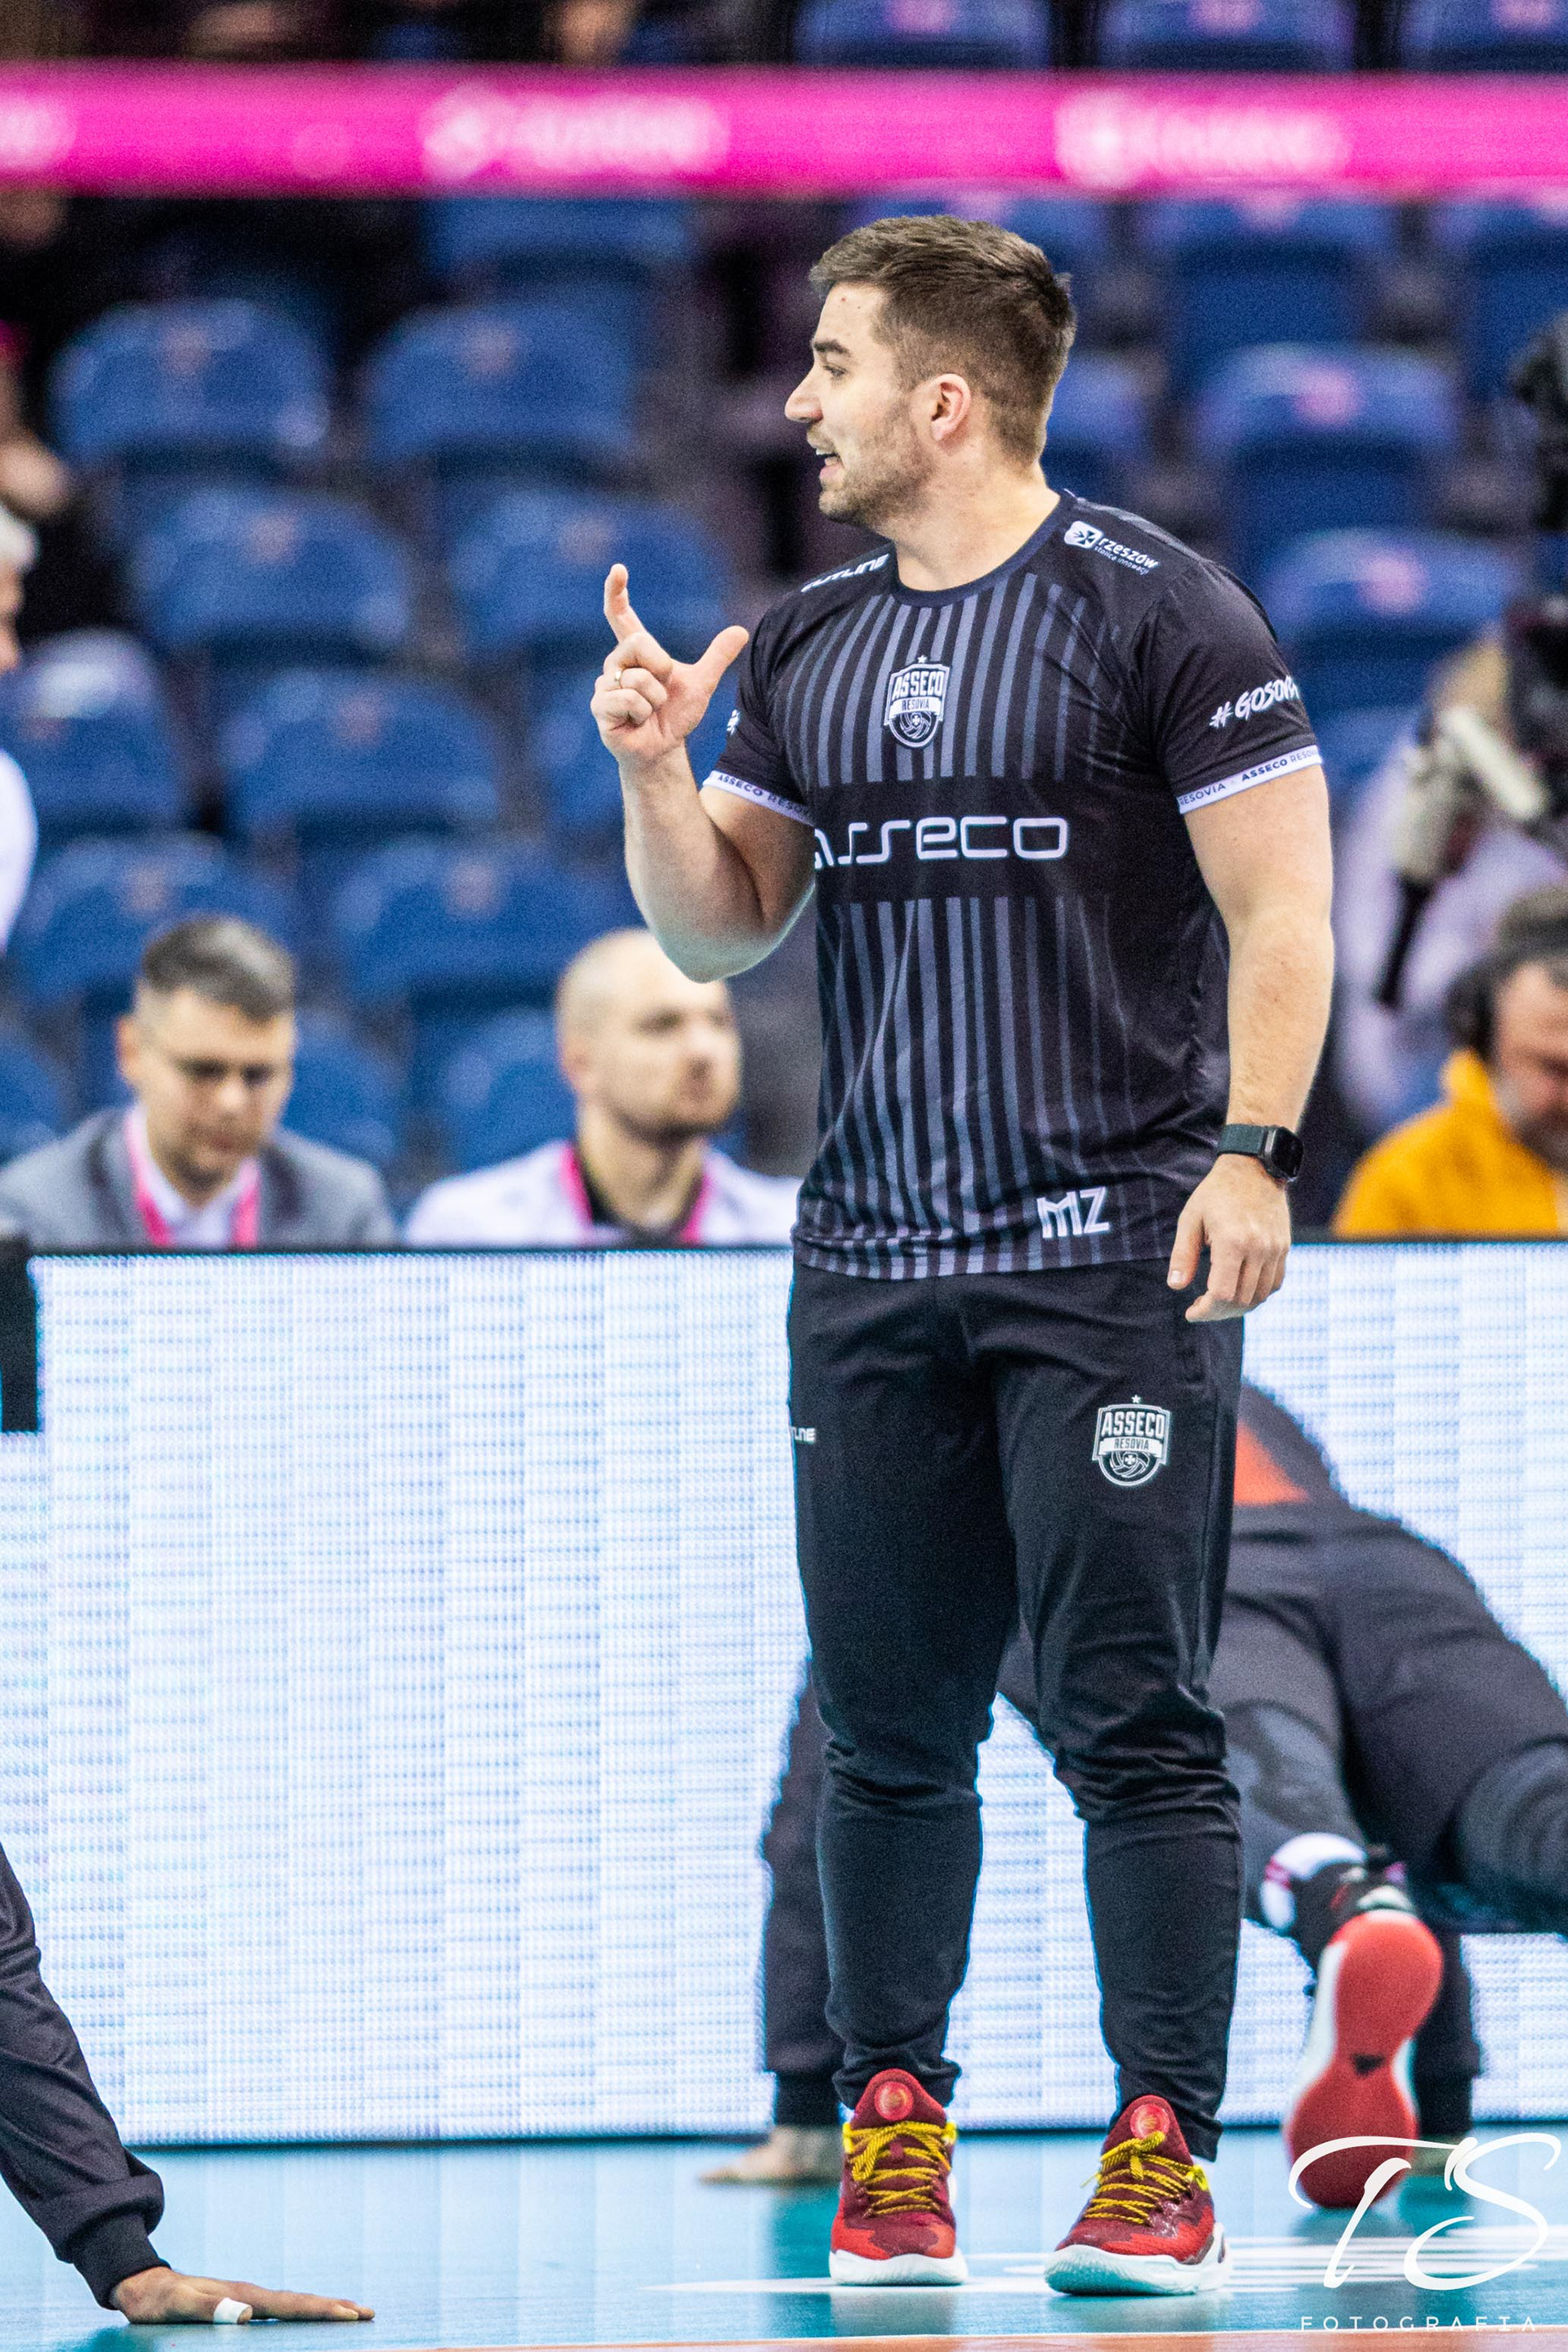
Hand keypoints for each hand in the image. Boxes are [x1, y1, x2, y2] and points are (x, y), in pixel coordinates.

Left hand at [110, 2265, 372, 2322]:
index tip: (352, 2314)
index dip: (322, 2311)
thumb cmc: (159, 2301)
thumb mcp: (178, 2306)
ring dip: (322, 2309)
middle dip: (335, 2308)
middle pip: (300, 2302)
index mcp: (243, 2295)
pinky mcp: (239, 2303)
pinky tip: (304, 2319)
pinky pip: (279, 2310)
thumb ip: (210, 2309)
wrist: (143, 2285)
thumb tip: (247, 2315)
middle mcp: (250, 2294)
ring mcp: (246, 2297)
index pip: (290, 2306)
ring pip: (292, 2305)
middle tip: (370, 2313)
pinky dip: (301, 2313)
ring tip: (349, 2313)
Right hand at [591, 565, 748, 772]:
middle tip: (662, 690)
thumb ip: (717, 657)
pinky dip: (642, 713)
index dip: (617, 592)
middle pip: (638, 643)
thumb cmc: (675, 715)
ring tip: (649, 712)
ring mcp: (604, 685)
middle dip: (660, 668)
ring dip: (655, 699)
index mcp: (635, 652)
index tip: (619, 569)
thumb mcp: (701, 684)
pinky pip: (628, 699)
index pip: (621, 616)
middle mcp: (615, 663)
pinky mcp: (600, 707)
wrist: (663, 748)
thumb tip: (741, 631)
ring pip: (636, 679)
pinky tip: (637, 722)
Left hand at [1167, 1153, 1290, 1322]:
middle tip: (1201, 1309)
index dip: (1206, 1310)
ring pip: (1260, 1296)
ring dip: (1238, 1307)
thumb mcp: (1191, 1219)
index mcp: (1233, 1242)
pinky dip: (1257, 1295)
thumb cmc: (1216, 1193)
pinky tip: (1239, 1291)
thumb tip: (1175, 1287)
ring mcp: (1275, 1250)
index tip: (1191, 1313)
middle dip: (1218, 1313)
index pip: (1222, 1293)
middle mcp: (1259, 1249)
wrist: (1254, 1168)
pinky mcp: (1285, 1248)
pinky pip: (1275, 1284)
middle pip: (1241, 1300)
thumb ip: (1183, 1255)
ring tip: (1218, 1303)